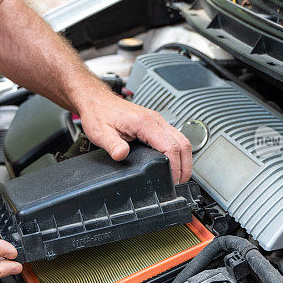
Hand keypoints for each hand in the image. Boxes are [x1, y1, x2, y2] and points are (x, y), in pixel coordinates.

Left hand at [77, 93, 192, 182]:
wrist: (97, 101)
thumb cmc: (99, 114)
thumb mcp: (100, 133)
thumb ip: (112, 145)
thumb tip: (122, 155)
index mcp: (144, 122)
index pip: (170, 146)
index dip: (174, 166)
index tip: (172, 179)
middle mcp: (155, 119)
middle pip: (182, 143)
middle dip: (185, 165)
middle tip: (180, 182)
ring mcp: (157, 120)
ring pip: (182, 139)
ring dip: (185, 158)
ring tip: (180, 175)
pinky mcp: (155, 123)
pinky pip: (174, 136)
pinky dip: (179, 151)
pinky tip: (174, 161)